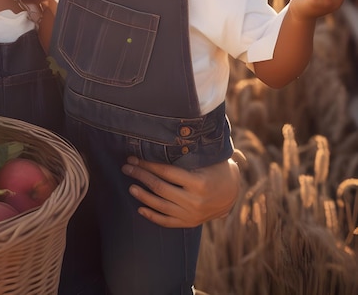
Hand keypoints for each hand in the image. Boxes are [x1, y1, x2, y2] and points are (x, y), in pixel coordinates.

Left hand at [121, 155, 241, 227]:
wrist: (232, 193)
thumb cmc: (216, 169)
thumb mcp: (207, 159)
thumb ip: (189, 152)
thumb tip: (167, 135)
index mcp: (198, 182)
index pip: (166, 172)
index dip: (148, 164)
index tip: (133, 157)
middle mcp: (194, 201)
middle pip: (160, 188)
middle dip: (141, 176)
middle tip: (126, 167)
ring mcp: (191, 214)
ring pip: (161, 206)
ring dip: (143, 196)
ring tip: (130, 186)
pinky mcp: (189, 223)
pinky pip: (167, 221)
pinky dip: (152, 216)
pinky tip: (140, 208)